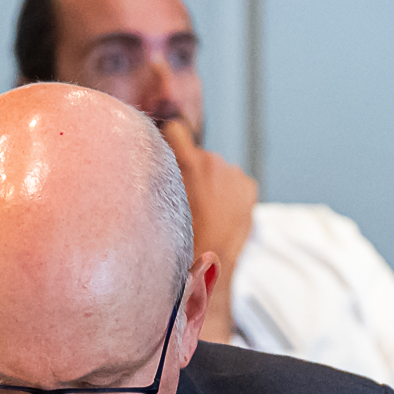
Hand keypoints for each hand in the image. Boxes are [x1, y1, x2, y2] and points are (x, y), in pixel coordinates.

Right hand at [159, 120, 257, 342]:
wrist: (209, 265)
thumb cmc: (178, 238)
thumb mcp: (157, 205)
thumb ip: (155, 176)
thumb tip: (146, 158)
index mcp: (189, 162)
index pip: (176, 129)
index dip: (168, 142)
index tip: (166, 154)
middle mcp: (214, 162)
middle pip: (198, 155)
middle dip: (192, 171)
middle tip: (185, 201)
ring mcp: (234, 174)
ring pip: (216, 170)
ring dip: (211, 184)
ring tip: (203, 212)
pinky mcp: (248, 187)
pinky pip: (233, 182)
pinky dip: (227, 194)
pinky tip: (219, 213)